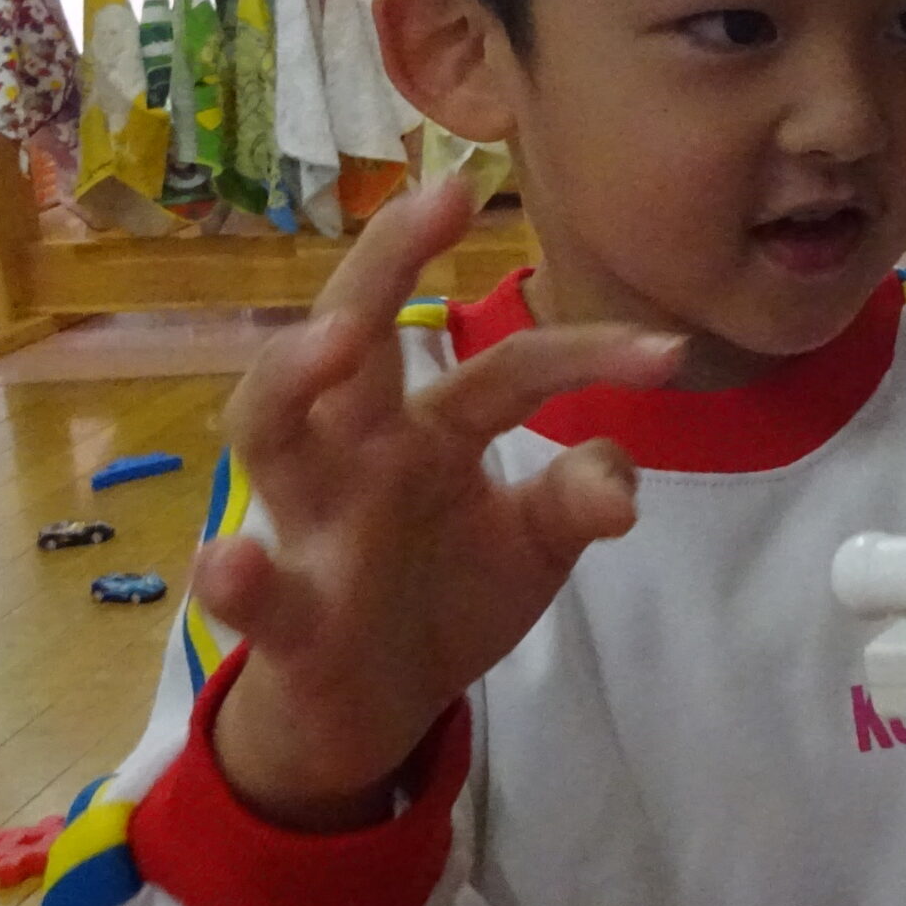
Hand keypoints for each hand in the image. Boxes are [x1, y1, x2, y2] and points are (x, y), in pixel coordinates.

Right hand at [202, 177, 683, 830]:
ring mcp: (312, 523)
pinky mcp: (288, 615)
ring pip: (270, 428)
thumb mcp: (535, 543)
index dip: (588, 353)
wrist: (378, 711)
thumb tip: (623, 482)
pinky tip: (233, 560)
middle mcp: (356, 450)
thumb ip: (577, 499)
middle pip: (354, 331)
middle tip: (441, 194)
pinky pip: (254, 591)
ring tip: (338, 337)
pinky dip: (237, 577)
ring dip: (293, 376)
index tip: (672, 352)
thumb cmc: (447, 593)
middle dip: (389, 260)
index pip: (509, 367)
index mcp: (426, 426)